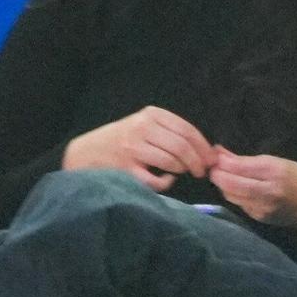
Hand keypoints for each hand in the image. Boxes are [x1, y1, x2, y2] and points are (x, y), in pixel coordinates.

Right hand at [62, 106, 212, 191]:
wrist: (84, 152)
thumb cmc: (121, 140)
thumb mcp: (144, 125)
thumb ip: (170, 131)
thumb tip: (206, 149)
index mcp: (151, 115)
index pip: (187, 130)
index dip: (204, 147)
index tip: (212, 159)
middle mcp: (141, 128)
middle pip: (182, 146)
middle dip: (198, 161)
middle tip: (202, 171)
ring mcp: (132, 148)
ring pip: (171, 161)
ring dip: (182, 170)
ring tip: (182, 172)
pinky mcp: (125, 168)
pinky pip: (156, 179)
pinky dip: (166, 182)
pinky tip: (166, 180)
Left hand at [207, 150, 296, 234]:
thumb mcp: (278, 162)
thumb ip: (247, 160)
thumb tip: (220, 153)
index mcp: (274, 172)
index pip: (237, 167)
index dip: (221, 161)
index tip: (215, 154)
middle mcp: (266, 191)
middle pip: (229, 183)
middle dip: (217, 174)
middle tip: (214, 166)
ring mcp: (262, 207)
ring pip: (230, 195)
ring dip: (223, 185)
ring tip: (224, 176)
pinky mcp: (259, 218)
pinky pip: (238, 204)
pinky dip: (233, 195)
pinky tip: (236, 188)